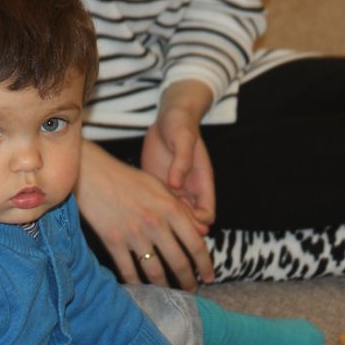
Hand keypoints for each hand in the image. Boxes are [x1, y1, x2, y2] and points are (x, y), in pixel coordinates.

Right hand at [75, 140, 214, 290]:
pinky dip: (136, 284)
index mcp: (171, 209)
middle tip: (192, 292)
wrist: (92, 173)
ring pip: (155, 272)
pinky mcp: (113, 242)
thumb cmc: (129, 179)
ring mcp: (133, 235)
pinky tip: (142, 289)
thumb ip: (183, 210)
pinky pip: (129, 270)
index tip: (210, 278)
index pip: (196, 244)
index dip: (205, 265)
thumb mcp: (161, 188)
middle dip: (188, 282)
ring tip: (169, 294)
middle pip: (178, 262)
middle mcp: (155, 224)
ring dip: (165, 287)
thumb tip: (204, 232)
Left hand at [141, 80, 216, 226]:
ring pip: (171, 219)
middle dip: (178, 228)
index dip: (197, 221)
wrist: (168, 117)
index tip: (181, 215)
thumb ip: (182, 160)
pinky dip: (149, 212)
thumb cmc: (180, 125)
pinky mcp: (155, 188)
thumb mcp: (183, 139)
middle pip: (188, 223)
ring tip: (146, 216)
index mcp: (202, 183)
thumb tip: (176, 184)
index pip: (206, 215)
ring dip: (162, 222)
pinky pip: (155, 207)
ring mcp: (172, 191)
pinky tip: (137, 208)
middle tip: (160, 221)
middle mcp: (189, 192)